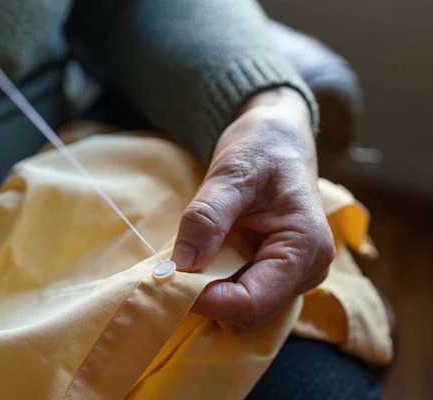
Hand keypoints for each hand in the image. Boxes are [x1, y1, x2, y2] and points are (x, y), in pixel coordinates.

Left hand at [172, 87, 335, 332]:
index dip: (206, 300)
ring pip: (244, 308)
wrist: (278, 136)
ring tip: (188, 259)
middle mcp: (307, 270)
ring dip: (210, 292)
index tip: (168, 281)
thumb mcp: (231, 172)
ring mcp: (293, 274)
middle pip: (249, 312)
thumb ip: (207, 217)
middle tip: (171, 271)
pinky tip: (202, 259)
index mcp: (305, 247)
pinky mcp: (276, 271)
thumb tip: (180, 266)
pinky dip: (216, 283)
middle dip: (207, 298)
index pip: (252, 301)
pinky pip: (242, 293)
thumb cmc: (262, 146)